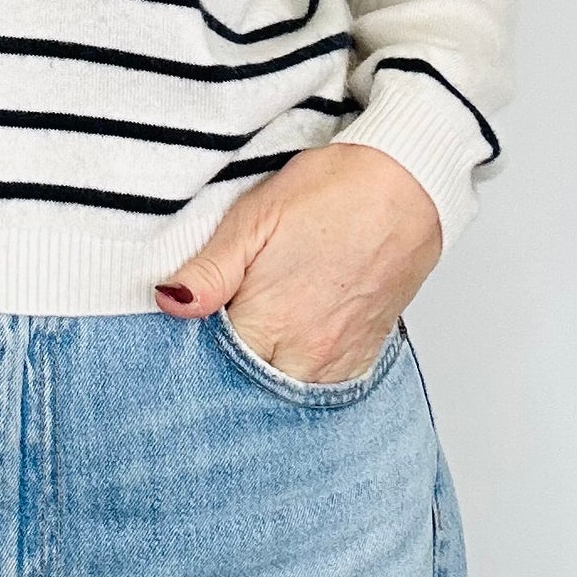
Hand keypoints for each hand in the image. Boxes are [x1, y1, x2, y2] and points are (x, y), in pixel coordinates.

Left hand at [154, 144, 441, 382]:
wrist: (406, 186)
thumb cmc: (331, 193)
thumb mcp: (254, 219)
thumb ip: (209, 271)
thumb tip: (169, 302)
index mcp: (268, 322)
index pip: (211, 363)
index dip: (195, 344)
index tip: (194, 322)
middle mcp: (305, 354)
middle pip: (247, 385)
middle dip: (227, 364)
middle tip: (224, 323)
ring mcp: (338, 361)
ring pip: (285, 390)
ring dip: (265, 369)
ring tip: (259, 329)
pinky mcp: (364, 357)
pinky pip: (322, 387)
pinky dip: (300, 372)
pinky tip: (291, 342)